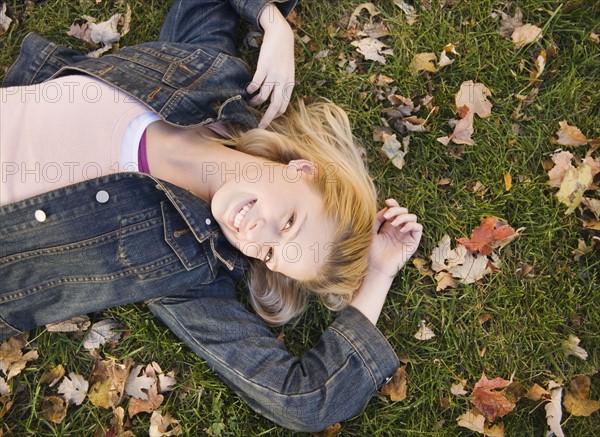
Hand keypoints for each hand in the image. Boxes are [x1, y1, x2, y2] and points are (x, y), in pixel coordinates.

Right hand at [247, 5, 294, 128]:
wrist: (282, 36)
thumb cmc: (284, 55)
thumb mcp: (288, 72)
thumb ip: (284, 85)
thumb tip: (277, 99)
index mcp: (289, 84)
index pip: (283, 106)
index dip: (275, 115)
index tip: (268, 120)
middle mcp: (282, 82)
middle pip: (275, 106)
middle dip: (267, 118)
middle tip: (260, 126)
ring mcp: (273, 75)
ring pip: (263, 96)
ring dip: (255, 102)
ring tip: (251, 102)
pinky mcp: (263, 67)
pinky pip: (256, 84)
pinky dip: (251, 89)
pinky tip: (248, 90)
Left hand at [369, 199, 422, 277]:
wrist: (375, 267)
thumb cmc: (371, 251)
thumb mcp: (371, 231)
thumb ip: (377, 219)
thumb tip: (386, 208)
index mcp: (389, 226)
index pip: (396, 210)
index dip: (394, 204)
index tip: (387, 202)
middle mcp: (399, 229)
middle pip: (404, 211)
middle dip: (397, 210)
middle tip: (387, 216)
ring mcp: (406, 235)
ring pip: (413, 217)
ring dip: (404, 217)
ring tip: (394, 223)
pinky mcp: (413, 242)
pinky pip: (419, 228)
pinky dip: (412, 225)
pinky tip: (401, 229)